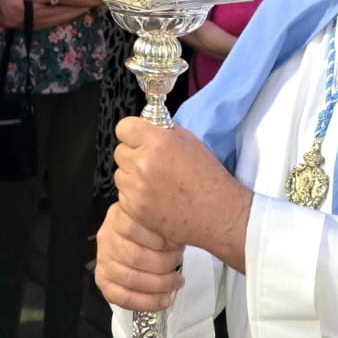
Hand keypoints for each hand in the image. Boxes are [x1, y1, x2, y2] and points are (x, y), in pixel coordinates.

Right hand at [95, 201, 184, 312]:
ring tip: (176, 282)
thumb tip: (180, 237)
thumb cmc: (153, 229)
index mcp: (118, 216)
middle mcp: (107, 238)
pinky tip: (163, 300)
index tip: (177, 244)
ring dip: (159, 284)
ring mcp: (103, 261)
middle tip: (179, 264)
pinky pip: (124, 298)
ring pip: (131, 279)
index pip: (133, 228)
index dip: (158, 240)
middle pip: (135, 257)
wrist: (137, 240)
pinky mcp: (104, 281)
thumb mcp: (159, 219)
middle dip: (163, 264)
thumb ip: (164, 224)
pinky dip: (146, 302)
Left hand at [114, 118, 251, 269]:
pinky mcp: (135, 210)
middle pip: (120, 151)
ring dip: (132, 175)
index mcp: (158, 143)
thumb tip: (147, 123)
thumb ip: (163, 130)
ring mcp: (136, 189)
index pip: (124, 127)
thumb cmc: (208, 178)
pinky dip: (134, 195)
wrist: (216, 214)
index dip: (132, 132)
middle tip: (152, 161)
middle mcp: (143, 164)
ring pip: (120, 174)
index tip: (137, 136)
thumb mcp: (190, 141)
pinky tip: (154, 197)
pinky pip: (123, 195)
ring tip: (155, 181)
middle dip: (133, 154)